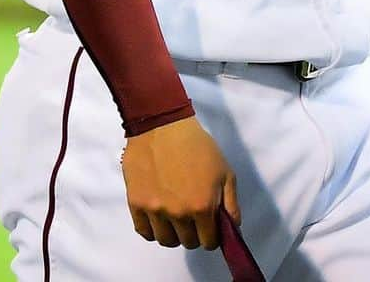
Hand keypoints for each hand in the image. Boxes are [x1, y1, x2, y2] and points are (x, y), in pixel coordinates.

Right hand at [122, 116, 239, 250]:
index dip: (212, 235)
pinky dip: (153, 229)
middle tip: (194, 216)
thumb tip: (233, 227)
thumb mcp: (225, 170)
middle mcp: (178, 213)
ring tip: (177, 217)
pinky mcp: (136, 205)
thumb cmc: (198, 146)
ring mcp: (155, 211)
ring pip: (166, 241)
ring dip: (174, 233)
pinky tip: (160, 216)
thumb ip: (231, 203)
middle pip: (188, 242)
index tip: (210, 226)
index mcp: (202, 206)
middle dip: (195, 233)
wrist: (164, 126)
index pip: (209, 241)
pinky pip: (144, 232)